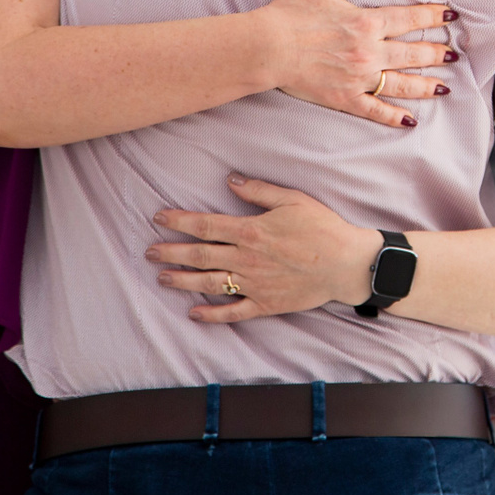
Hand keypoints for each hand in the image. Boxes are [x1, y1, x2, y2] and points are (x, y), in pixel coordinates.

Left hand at [147, 174, 378, 323]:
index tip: (159, 219)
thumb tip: (230, 181)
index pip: (205, 225)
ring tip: (161, 277)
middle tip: (149, 252)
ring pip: (209, 283)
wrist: (346, 263)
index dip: (179, 221)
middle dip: (171, 252)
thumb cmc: (322, 227)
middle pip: (200, 255)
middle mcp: (247, 259)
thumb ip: (259, 191)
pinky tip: (193, 313)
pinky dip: (211, 314)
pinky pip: (233, 312)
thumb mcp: (292, 199)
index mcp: (251, 231)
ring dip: (182, 281)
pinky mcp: (265, 303)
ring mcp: (254, 284)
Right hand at [257, 0, 459, 129]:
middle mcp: (369, 52)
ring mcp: (359, 78)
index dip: (433, 16)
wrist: (266, 47)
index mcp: (367, 22)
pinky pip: (376, 110)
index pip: (410, 18)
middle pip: (413, 53)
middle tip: (454, 54)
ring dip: (426, 85)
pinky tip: (410, 119)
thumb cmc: (291, 12)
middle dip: (437, 53)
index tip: (451, 17)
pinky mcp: (345, 99)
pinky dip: (395, 116)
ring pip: (402, 83)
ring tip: (444, 86)